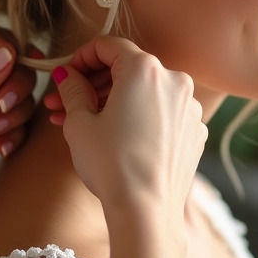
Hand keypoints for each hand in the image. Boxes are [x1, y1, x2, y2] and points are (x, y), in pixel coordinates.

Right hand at [46, 36, 206, 214]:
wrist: (146, 212)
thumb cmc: (110, 164)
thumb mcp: (79, 122)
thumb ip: (72, 89)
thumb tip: (67, 76)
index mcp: (145, 69)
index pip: (107, 45)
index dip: (80, 57)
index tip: (65, 76)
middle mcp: (174, 81)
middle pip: (127, 69)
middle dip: (92, 84)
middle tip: (63, 103)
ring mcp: (189, 107)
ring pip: (144, 93)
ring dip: (113, 102)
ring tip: (82, 124)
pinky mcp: (194, 132)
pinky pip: (161, 114)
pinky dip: (138, 118)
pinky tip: (115, 138)